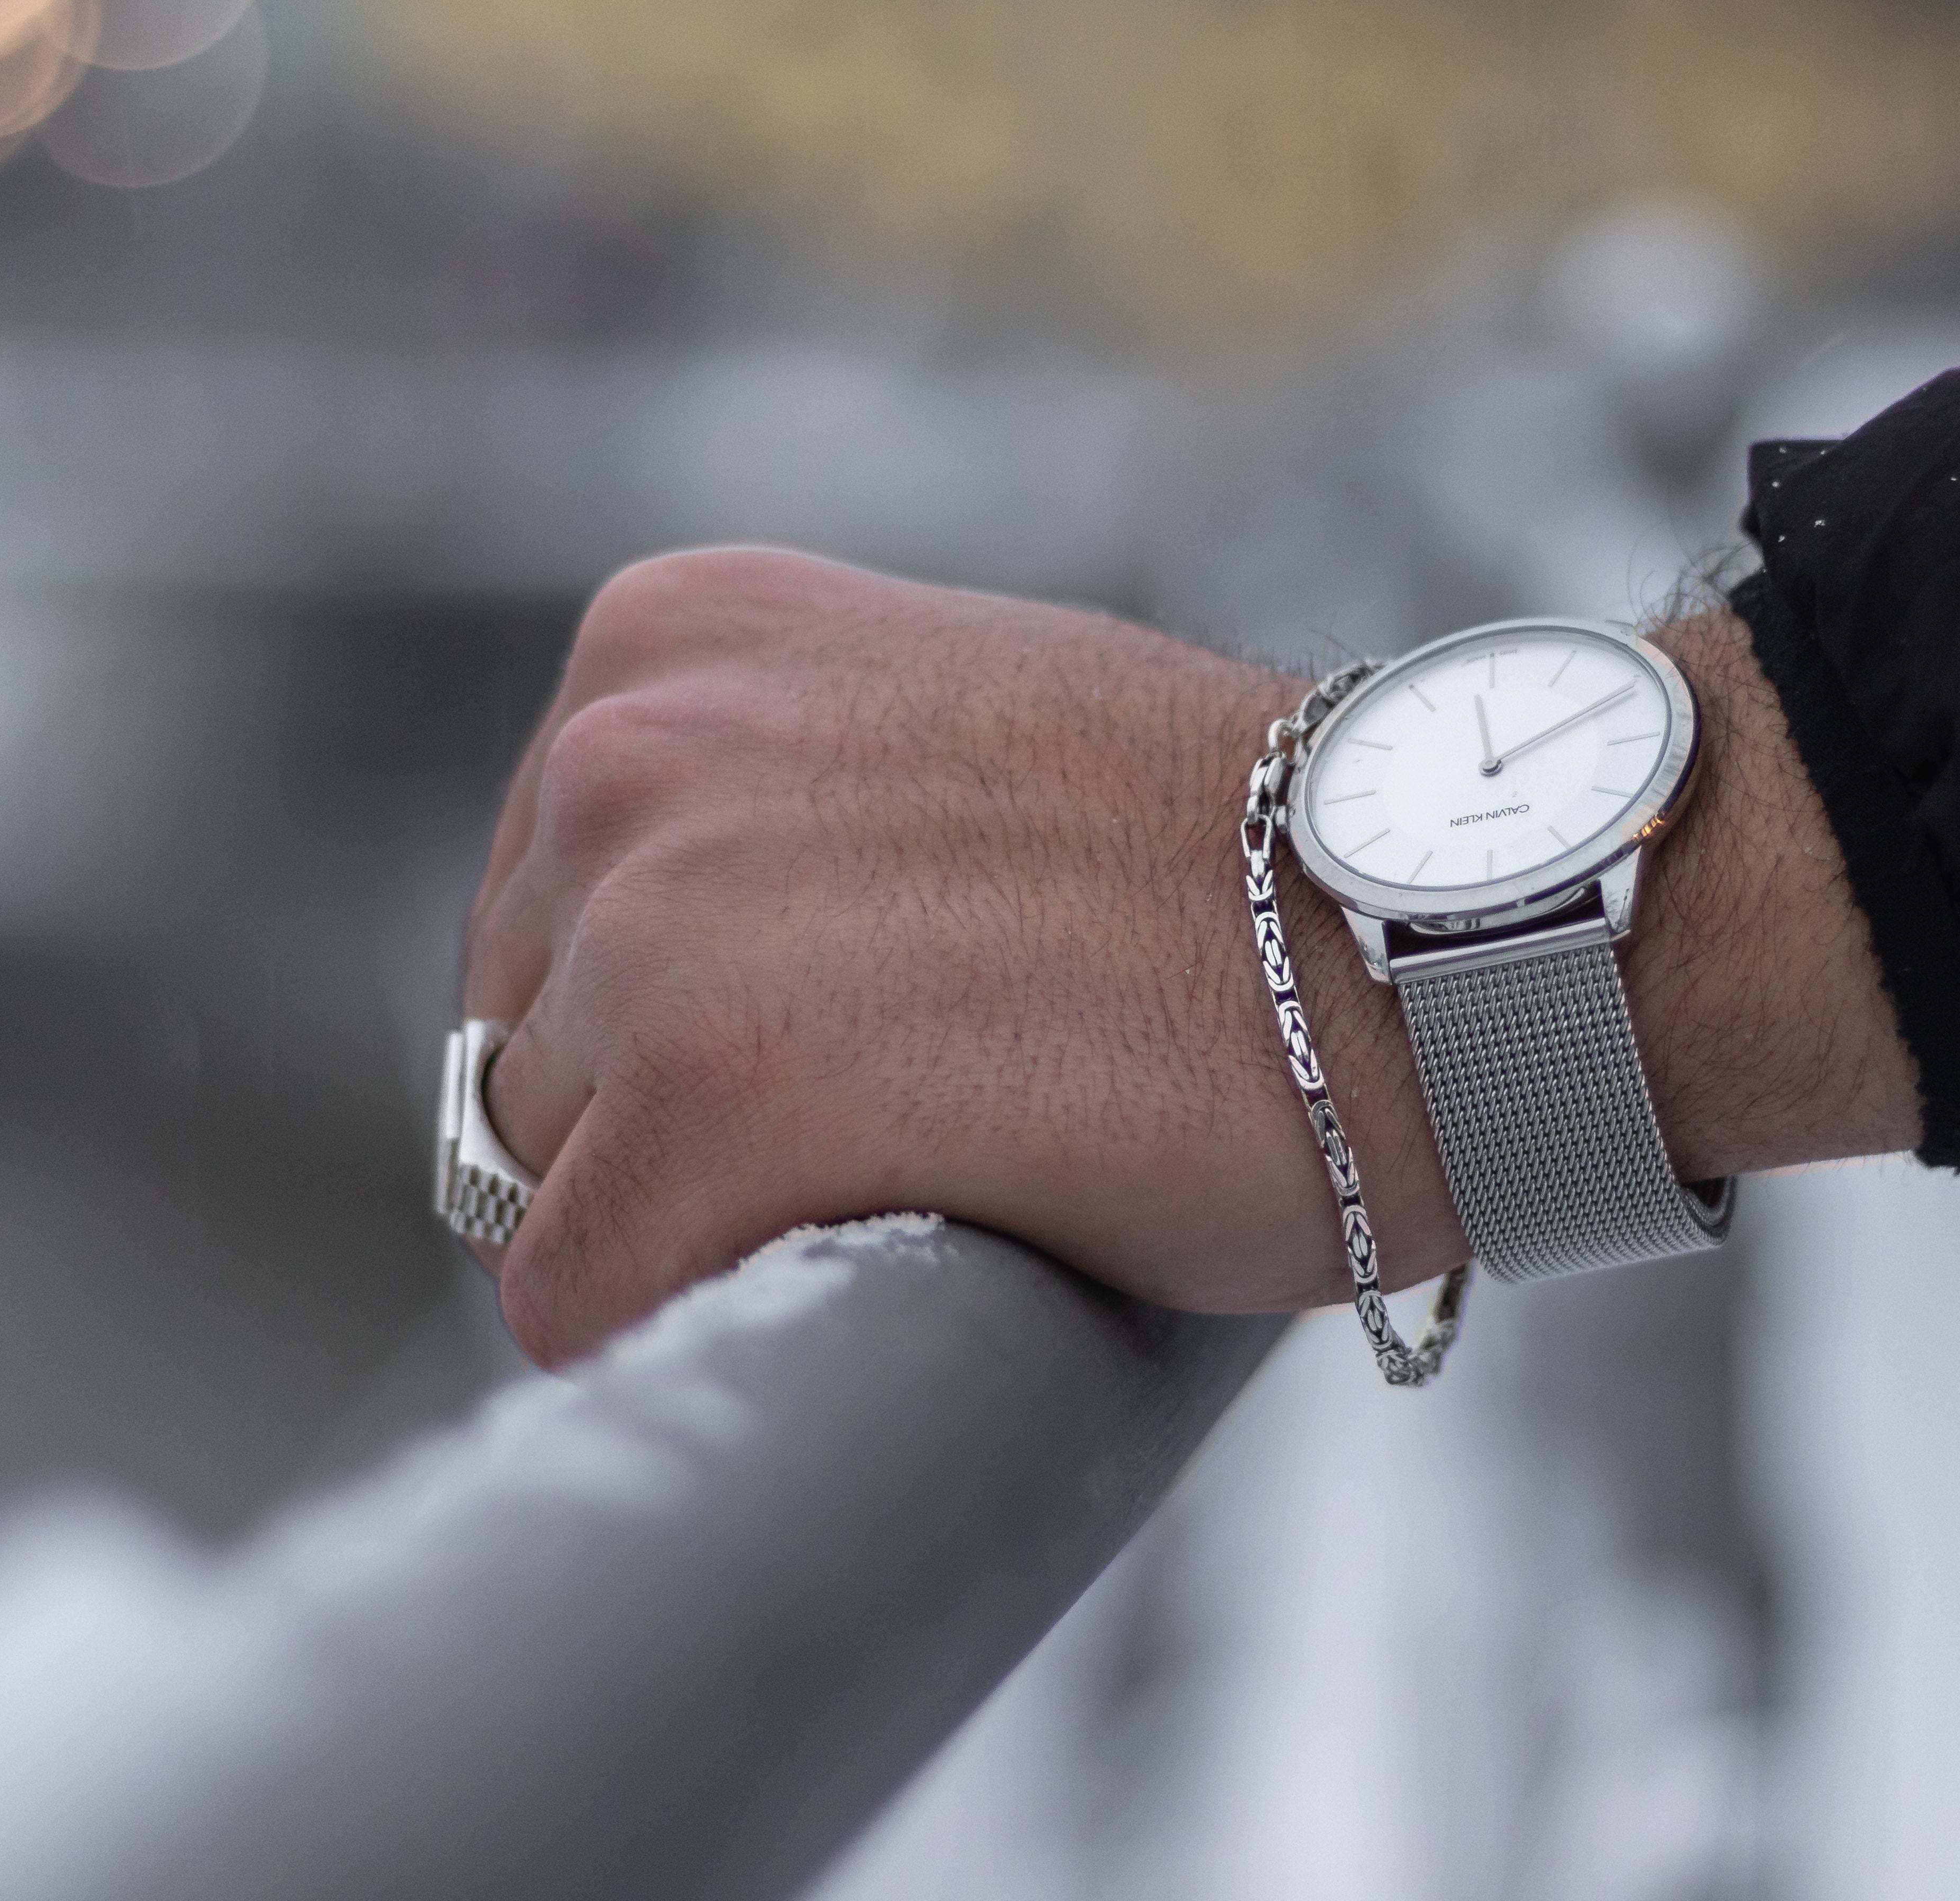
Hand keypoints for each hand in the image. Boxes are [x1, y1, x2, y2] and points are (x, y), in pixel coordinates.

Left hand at [462, 548, 1916, 1366]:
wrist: (1432, 923)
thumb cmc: (1229, 864)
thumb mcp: (939, 741)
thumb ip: (770, 814)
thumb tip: (651, 982)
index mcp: (666, 638)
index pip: (538, 923)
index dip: (666, 1036)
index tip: (844, 1049)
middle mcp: (623, 746)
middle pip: (526, 1055)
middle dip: (674, 1129)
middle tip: (909, 1117)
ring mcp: (650, 913)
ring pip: (552, 1183)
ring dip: (715, 1222)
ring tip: (933, 1161)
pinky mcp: (704, 1089)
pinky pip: (579, 1298)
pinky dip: (709, 1321)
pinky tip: (890, 1246)